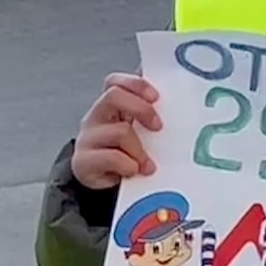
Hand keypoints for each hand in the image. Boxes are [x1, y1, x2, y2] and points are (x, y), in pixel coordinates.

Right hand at [71, 74, 161, 191]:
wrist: (103, 183)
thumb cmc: (127, 153)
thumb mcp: (141, 132)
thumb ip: (152, 117)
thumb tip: (181, 106)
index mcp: (112, 106)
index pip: (116, 82)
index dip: (137, 85)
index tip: (157, 97)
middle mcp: (97, 116)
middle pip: (113, 96)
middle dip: (142, 109)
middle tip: (158, 127)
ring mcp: (88, 138)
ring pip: (120, 131)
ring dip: (140, 150)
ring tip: (148, 166)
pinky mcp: (84, 161)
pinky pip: (111, 157)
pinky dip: (129, 165)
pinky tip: (134, 171)